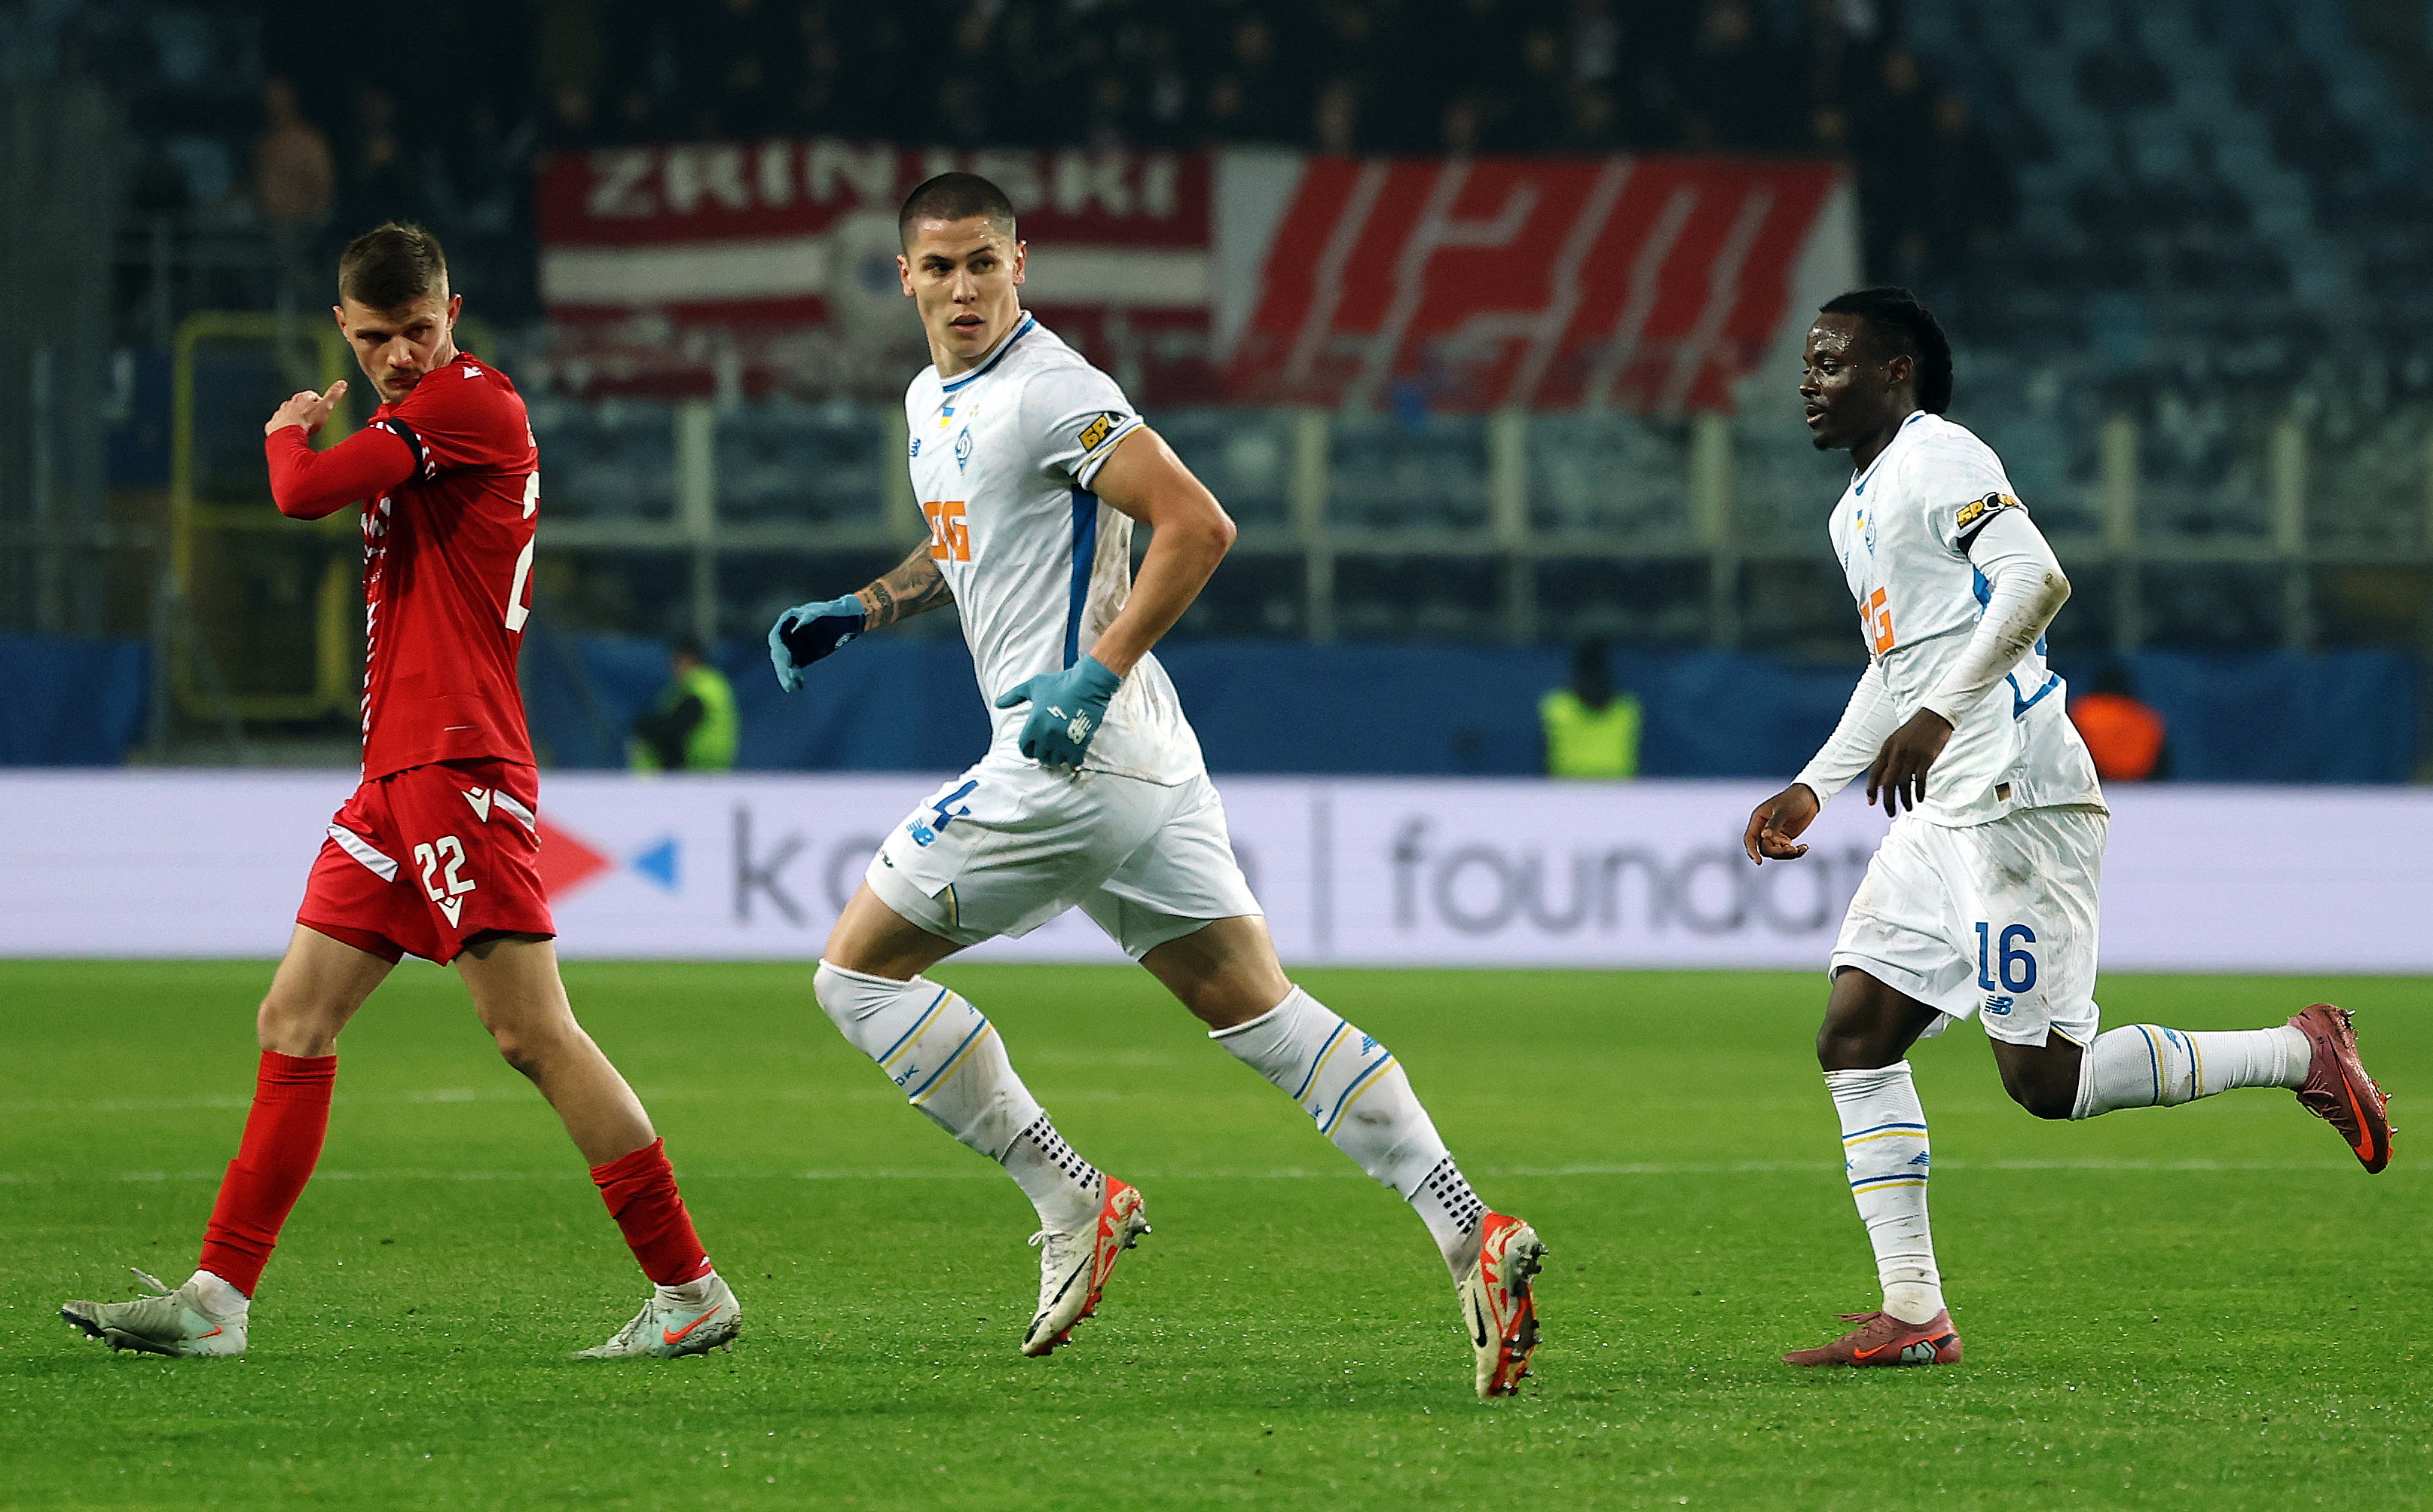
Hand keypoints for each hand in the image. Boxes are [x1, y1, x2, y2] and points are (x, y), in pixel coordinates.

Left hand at [265, 381, 347, 436]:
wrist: (287, 435)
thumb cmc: (308, 421)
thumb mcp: (326, 407)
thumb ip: (333, 395)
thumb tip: (343, 382)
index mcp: (301, 398)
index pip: (312, 395)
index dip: (319, 402)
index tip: (323, 410)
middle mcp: (288, 403)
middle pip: (299, 404)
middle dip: (305, 410)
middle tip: (314, 421)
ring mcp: (279, 414)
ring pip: (288, 414)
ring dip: (294, 419)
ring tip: (302, 429)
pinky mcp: (273, 425)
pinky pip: (278, 425)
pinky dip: (284, 429)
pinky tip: (290, 436)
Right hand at [766, 594, 866, 692]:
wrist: (845, 621)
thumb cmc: (834, 612)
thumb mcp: (825, 612)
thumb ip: (812, 616)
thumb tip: (801, 624)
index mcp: (788, 620)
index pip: (777, 638)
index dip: (780, 651)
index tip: (786, 662)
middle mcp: (786, 635)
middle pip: (779, 654)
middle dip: (782, 669)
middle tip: (788, 682)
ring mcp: (792, 646)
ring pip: (784, 664)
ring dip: (786, 676)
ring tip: (792, 688)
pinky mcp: (800, 656)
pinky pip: (794, 669)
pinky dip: (795, 678)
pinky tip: (799, 687)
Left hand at [993, 656, 1121, 767]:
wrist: (1088, 684)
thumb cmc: (1060, 683)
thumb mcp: (1032, 686)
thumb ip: (1013, 696)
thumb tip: (997, 704)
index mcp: (1034, 724)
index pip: (1024, 748)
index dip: (1028, 748)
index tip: (1034, 745)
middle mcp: (1046, 736)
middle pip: (1040, 757)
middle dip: (1043, 753)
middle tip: (1049, 747)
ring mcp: (1063, 741)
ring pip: (1056, 760)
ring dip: (1057, 757)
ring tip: (1061, 749)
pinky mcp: (1080, 743)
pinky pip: (1073, 761)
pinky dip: (1073, 759)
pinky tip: (1074, 751)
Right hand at [1744, 783, 1820, 863]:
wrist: (1809, 797)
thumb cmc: (1794, 799)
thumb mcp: (1784, 810)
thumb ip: (1774, 824)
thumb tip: (1764, 836)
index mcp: (1759, 819)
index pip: (1750, 838)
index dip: (1752, 851)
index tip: (1759, 862)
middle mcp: (1764, 829)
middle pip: (1765, 848)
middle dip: (1778, 852)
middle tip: (1793, 849)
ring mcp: (1775, 835)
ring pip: (1776, 852)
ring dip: (1788, 854)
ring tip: (1802, 848)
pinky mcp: (1785, 838)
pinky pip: (1786, 851)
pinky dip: (1795, 852)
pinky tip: (1805, 847)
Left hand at [1866, 709, 1953, 816]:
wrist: (1934, 716)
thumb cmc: (1914, 732)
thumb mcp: (1896, 743)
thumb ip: (1888, 762)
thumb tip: (1880, 784)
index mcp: (1886, 749)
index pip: (1874, 773)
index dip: (1871, 789)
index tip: (1871, 803)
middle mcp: (1896, 753)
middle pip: (1888, 783)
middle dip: (1887, 801)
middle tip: (1889, 812)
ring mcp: (1911, 756)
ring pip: (1904, 784)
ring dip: (1904, 799)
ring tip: (1907, 808)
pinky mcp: (1926, 758)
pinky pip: (1920, 780)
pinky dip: (1919, 792)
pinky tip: (1919, 799)